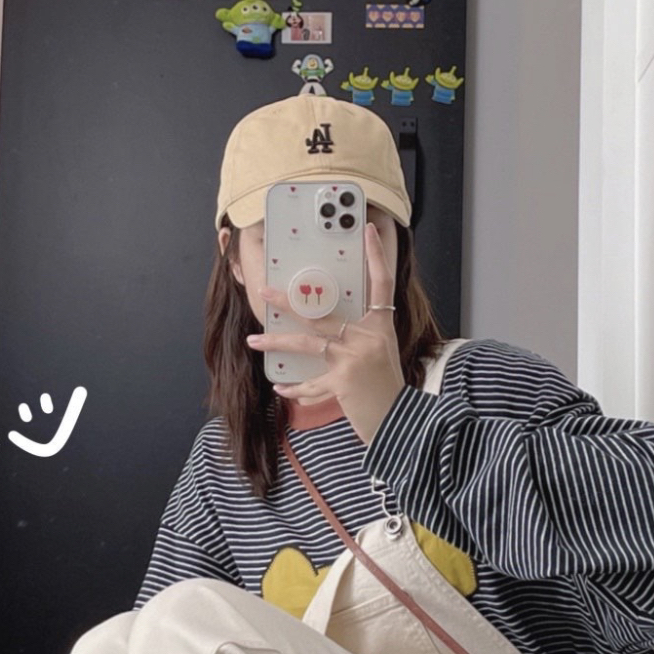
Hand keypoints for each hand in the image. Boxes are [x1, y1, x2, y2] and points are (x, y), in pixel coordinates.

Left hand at [247, 222, 405, 445]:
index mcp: (381, 326)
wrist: (398, 421)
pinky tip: (280, 386)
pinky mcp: (344, 381)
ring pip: (307, 343)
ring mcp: (355, 357)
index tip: (370, 232)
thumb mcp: (380, 354)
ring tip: (255, 340)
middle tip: (264, 293)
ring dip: (276, 341)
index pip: (382, 282)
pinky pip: (311, 382)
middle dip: (289, 301)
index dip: (377, 256)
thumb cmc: (386, 388)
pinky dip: (295, 387)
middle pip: (322, 311)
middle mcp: (369, 336)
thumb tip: (325, 329)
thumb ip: (358, 338)